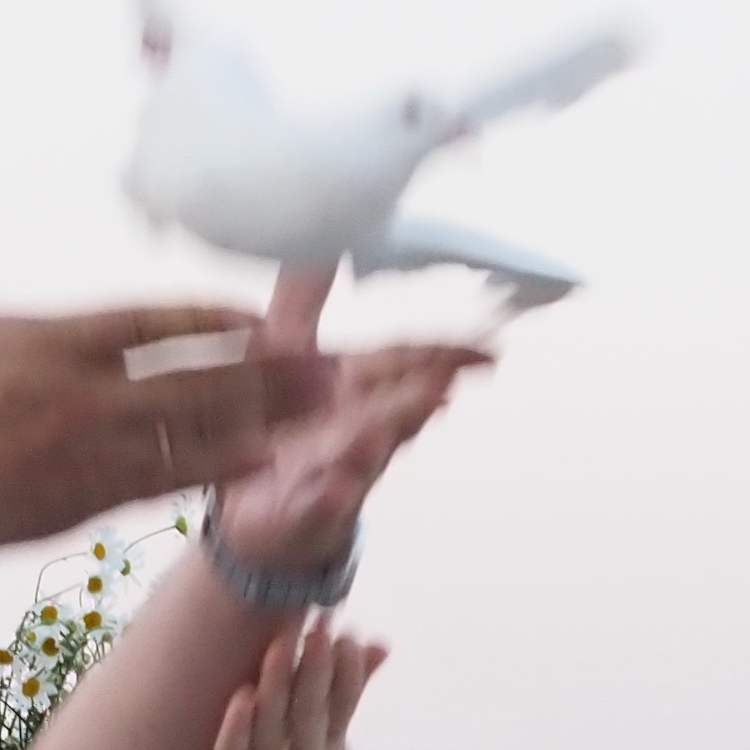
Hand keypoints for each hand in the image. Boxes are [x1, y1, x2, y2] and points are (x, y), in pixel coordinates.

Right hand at [0, 165, 325, 564]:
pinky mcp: (92, 500)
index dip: (206, 318)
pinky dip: (219, 469)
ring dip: (258, 422)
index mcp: (49, 345)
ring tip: (314, 411)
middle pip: (190, 382)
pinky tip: (266, 460)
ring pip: (193, 436)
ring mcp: (92, 454)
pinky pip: (169, 481)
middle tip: (323, 364)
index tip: (259, 314)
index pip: (144, 322)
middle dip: (261, 374)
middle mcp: (82, 398)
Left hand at [189, 621, 382, 749]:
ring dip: (277, 690)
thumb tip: (379, 646)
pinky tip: (240, 699)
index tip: (349, 628)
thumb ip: (346, 701)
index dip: (346, 671)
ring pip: (273, 735)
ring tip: (280, 646)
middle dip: (316, 671)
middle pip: (310, 717)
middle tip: (322, 626)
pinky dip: (237, 733)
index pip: (341, 710)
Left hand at [213, 267, 492, 573]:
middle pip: (394, 410)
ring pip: (363, 458)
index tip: (492, 349)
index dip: (448, 354)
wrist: (258, 509)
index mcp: (355, 384)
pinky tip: (335, 488)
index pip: (407, 362)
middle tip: (447, 380)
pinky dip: (328, 500)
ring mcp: (334, 472)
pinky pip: (316, 507)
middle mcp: (356, 427)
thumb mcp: (286, 349)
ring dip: (378, 445)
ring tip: (387, 427)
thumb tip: (326, 238)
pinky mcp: (302, 511)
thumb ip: (306, 296)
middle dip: (420, 395)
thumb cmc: (287, 427)